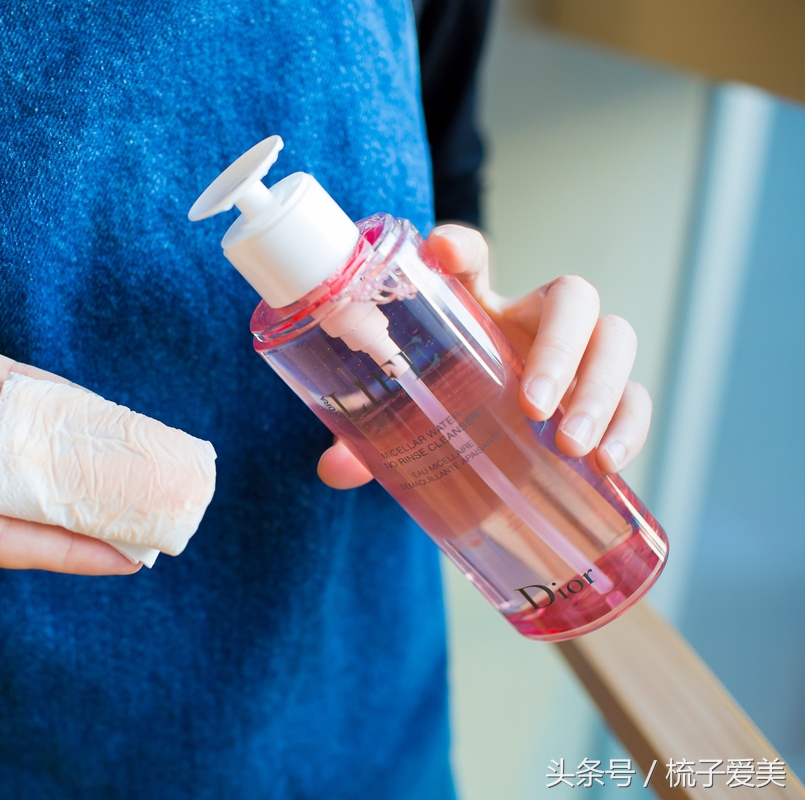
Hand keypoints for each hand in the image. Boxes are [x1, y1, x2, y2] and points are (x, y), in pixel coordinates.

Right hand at [0, 263, 137, 592]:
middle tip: (167, 506)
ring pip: (27, 429)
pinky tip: (93, 401)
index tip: (129, 559)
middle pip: (27, 486)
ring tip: (151, 454)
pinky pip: (2, 373)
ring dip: (85, 441)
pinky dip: (49, 389)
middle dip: (93, 498)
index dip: (63, 548)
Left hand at [317, 224, 650, 487]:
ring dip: (600, 390)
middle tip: (533, 406)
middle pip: (570, 297)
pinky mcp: (605, 398)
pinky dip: (630, 427)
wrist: (482, 451)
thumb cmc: (437, 415)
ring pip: (615, 340)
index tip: (442, 251)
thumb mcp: (401, 422)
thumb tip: (335, 470)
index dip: (460, 247)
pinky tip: (606, 463)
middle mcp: (530, 321)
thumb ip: (366, 442)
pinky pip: (637, 398)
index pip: (471, 257)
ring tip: (570, 445)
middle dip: (557, 346)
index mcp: (472, 309)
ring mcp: (576, 357)